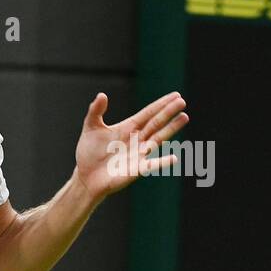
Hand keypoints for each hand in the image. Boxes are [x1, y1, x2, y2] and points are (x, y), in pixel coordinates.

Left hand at [74, 91, 188, 203]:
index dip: (161, 104)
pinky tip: (174, 158)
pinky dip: (162, 162)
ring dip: (171, 129)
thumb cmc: (89, 152)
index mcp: (129, 127)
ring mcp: (139, 153)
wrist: (86, 176)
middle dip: (168, 112)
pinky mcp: (137, 169)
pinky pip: (152, 165)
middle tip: (182, 101)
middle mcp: (137, 139)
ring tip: (184, 117)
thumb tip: (102, 95)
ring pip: (158, 138)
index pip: (148, 113)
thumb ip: (95, 111)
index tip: (175, 95)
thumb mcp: (91, 128)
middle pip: (155, 123)